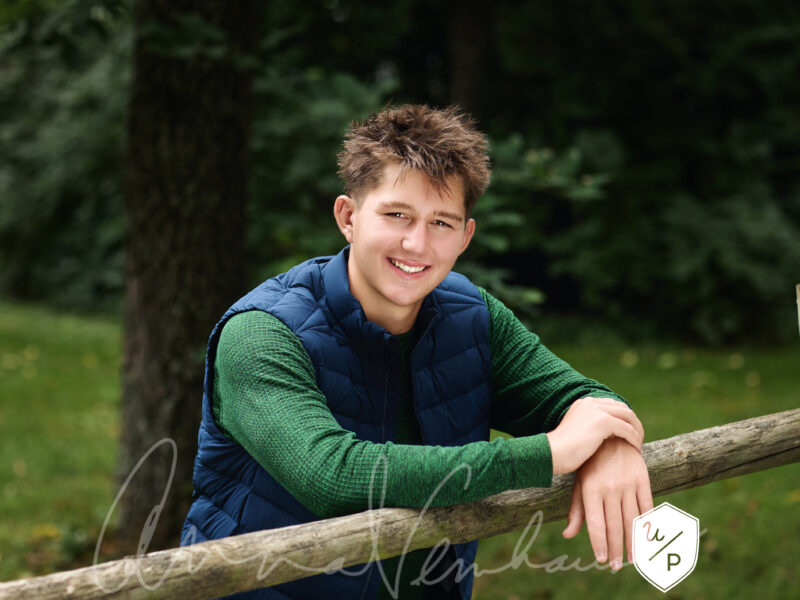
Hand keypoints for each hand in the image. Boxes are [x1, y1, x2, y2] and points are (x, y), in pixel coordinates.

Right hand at [545, 397, 643, 474]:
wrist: (552, 453)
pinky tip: (636, 450)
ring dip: (637, 430)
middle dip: (633, 423)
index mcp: (584, 403)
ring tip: (638, 445)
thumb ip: (591, 428)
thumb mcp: (577, 432)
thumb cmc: (562, 451)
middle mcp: (591, 403)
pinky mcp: (603, 421)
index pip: (612, 405)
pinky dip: (634, 439)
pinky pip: (627, 429)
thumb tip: (606, 435)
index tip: (629, 433)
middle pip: (622, 408)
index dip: (624, 418)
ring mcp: (597, 410)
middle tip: (637, 439)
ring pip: (628, 416)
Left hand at [562, 437, 652, 570]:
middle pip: (614, 525)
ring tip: (631, 561)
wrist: (613, 436)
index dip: (599, 543)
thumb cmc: (592, 464)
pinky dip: (648, 525)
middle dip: (615, 549)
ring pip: (632, 520)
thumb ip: (576, 510)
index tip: (600, 560)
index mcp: (591, 489)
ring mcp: (627, 484)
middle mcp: (610, 488)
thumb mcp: (580, 483)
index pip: (595, 523)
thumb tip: (568, 534)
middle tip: (614, 567)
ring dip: (632, 543)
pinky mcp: (643, 480)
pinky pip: (647, 507)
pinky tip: (647, 540)